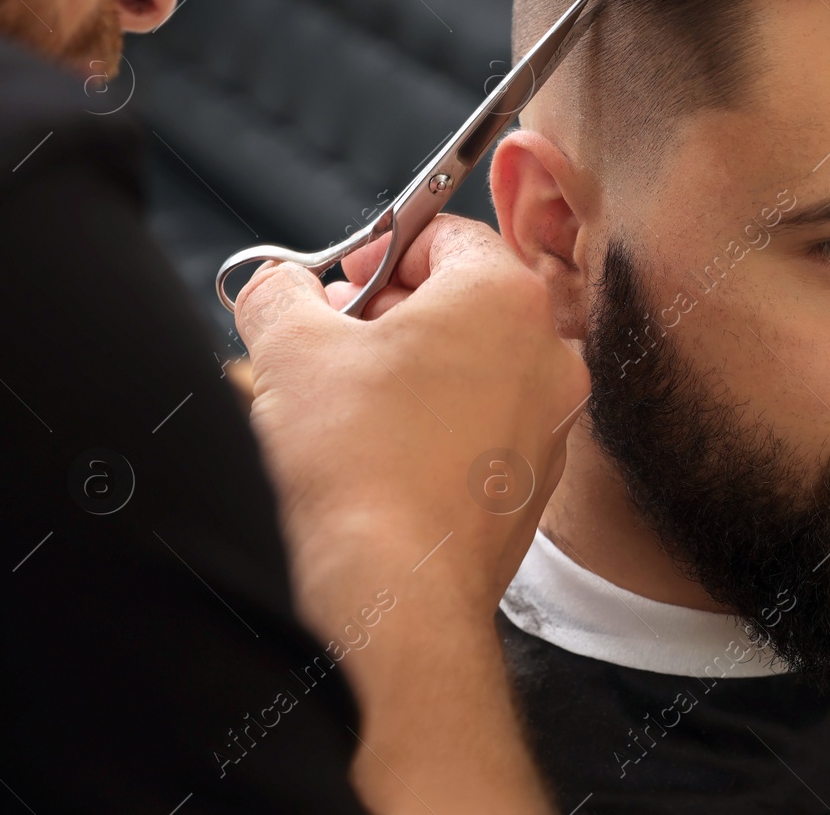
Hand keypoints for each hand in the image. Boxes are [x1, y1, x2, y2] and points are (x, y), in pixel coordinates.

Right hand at [235, 215, 585, 813]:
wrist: (395, 594)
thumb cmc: (360, 472)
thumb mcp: (289, 349)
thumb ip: (280, 293)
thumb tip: (278, 287)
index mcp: (505, 299)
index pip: (448, 234)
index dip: (382, 248)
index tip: (344, 278)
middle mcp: (547, 355)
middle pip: (466, 300)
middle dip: (393, 311)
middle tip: (334, 336)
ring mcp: (551, 423)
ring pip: (478, 366)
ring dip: (415, 369)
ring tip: (349, 400)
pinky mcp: (534, 482)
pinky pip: (486, 427)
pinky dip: (439, 424)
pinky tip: (383, 452)